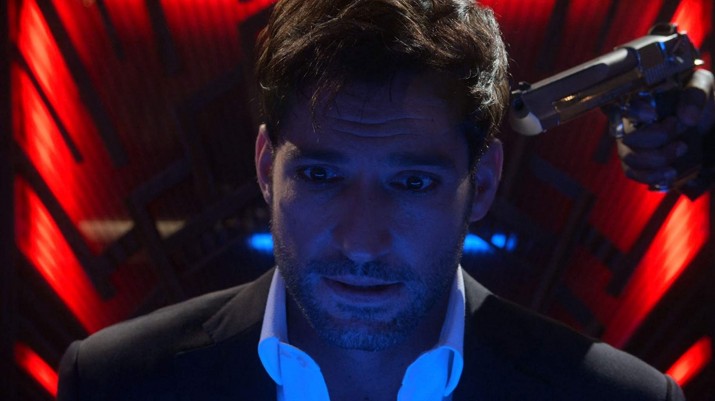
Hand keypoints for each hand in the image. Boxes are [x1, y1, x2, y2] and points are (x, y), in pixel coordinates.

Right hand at [616, 69, 714, 188]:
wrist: (706, 122)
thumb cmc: (698, 102)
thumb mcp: (703, 87)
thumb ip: (695, 96)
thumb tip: (686, 118)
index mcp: (642, 100)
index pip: (627, 106)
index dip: (636, 112)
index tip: (654, 115)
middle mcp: (630, 123)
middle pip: (628, 138)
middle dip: (657, 139)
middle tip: (682, 131)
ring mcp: (632, 145)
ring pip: (630, 158)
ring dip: (656, 160)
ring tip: (681, 151)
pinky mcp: (638, 163)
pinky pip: (633, 173)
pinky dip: (651, 176)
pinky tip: (671, 173)